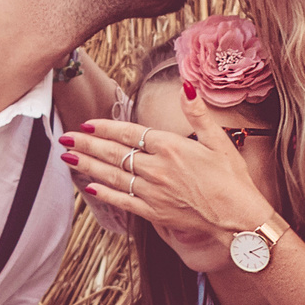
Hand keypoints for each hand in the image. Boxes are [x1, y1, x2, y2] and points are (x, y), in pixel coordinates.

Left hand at [60, 84, 273, 237]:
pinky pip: (122, 201)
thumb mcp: (220, 140)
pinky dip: (103, 193)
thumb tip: (187, 85)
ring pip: (112, 176)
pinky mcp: (153, 212)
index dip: (105, 127)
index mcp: (171, 147)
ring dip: (88, 165)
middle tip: (65, 137)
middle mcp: (156, 169)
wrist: (239, 219)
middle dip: (86, 144)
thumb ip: (198, 113)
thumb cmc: (233, 180)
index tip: (86, 123)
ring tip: (67, 157)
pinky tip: (88, 187)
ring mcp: (152, 192)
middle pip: (114, 153)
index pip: (129, 133)